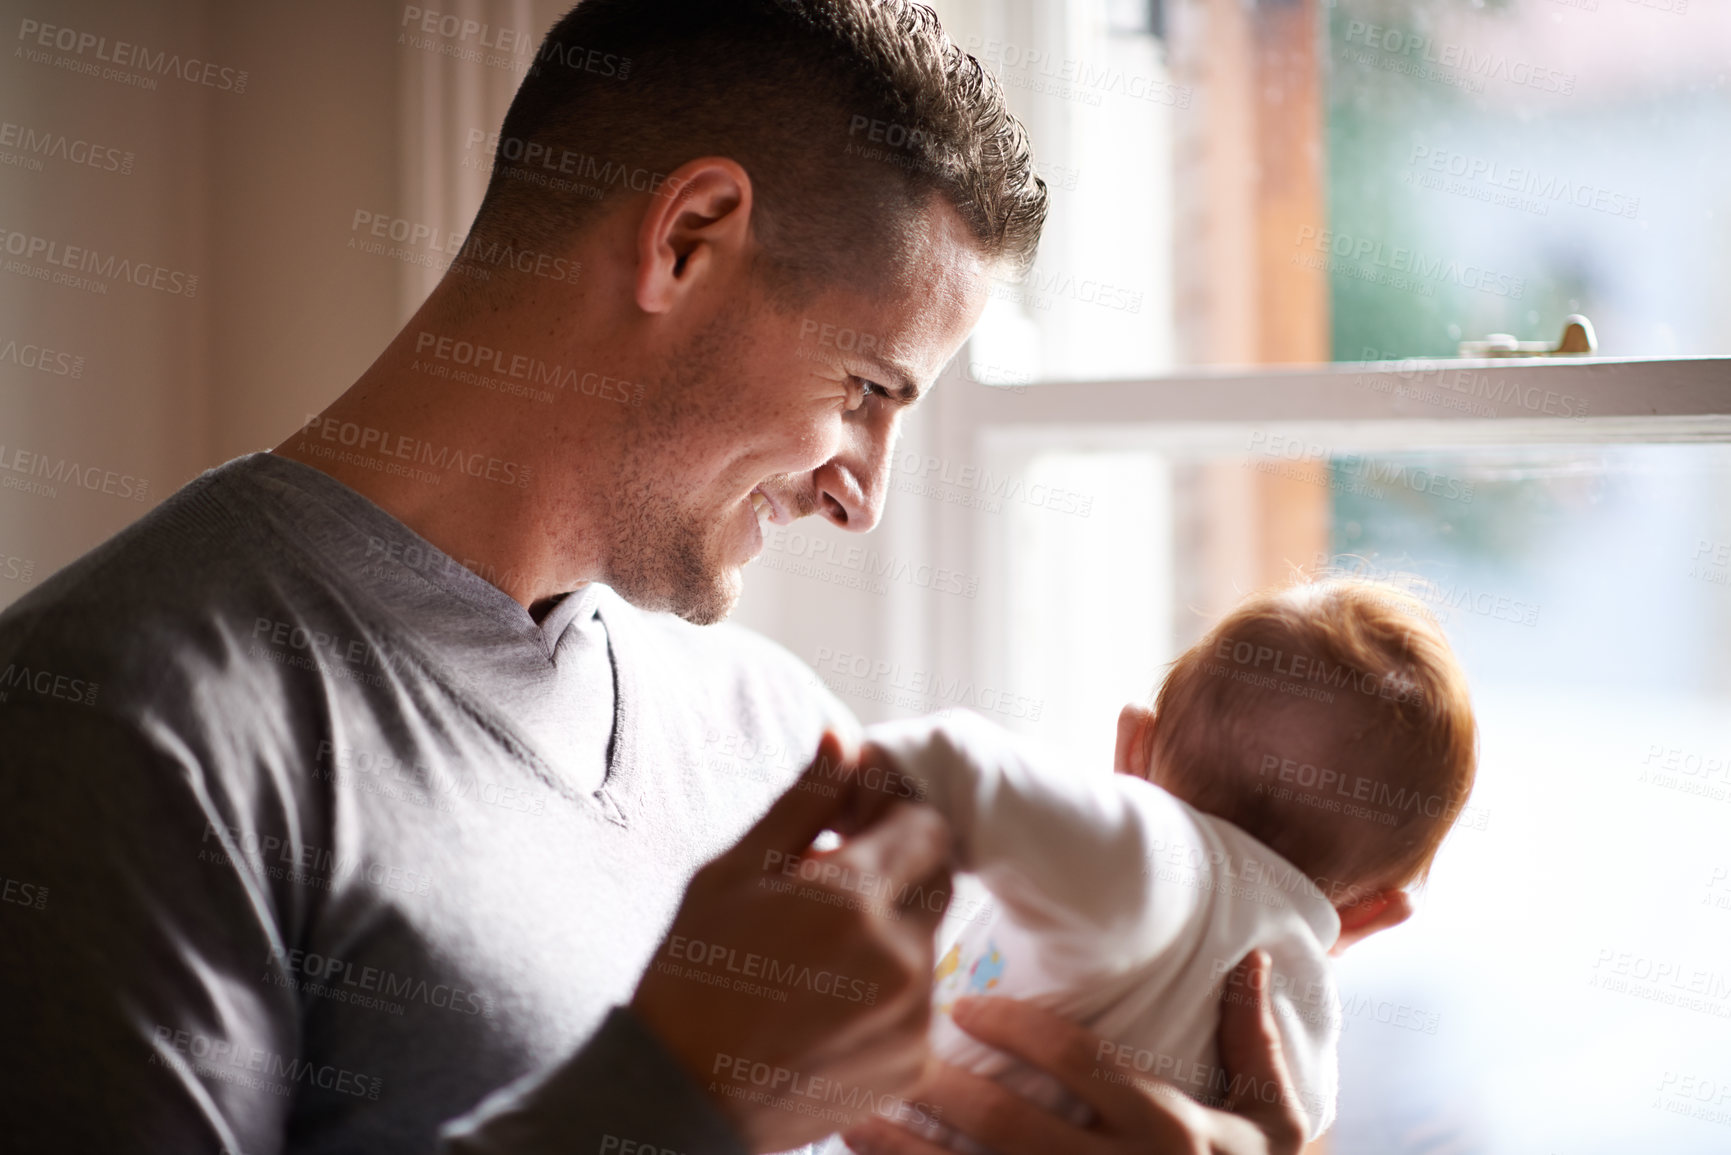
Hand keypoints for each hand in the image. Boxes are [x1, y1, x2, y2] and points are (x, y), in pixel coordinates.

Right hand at [631, 732, 955, 1153]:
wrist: (682, 1095)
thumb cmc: (694, 974)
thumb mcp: (733, 871)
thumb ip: (803, 803)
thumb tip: (845, 739)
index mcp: (854, 898)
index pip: (927, 827)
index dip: (893, 820)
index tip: (851, 833)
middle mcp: (900, 957)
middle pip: (938, 880)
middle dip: (896, 871)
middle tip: (830, 891)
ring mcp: (913, 1015)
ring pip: (930, 940)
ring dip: (892, 931)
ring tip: (819, 954)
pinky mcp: (914, 1061)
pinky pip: (922, 1000)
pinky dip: (889, 989)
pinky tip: (828, 1001)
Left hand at [840, 950, 1306, 1154]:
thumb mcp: (1280, 1123)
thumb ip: (1256, 1042)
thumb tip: (1249, 958)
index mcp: (1173, 1131)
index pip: (1081, 1064)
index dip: (1018, 1029)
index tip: (965, 1004)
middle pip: (1013, 1128)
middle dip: (945, 1088)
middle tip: (893, 1046)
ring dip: (910, 1153)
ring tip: (857, 1114)